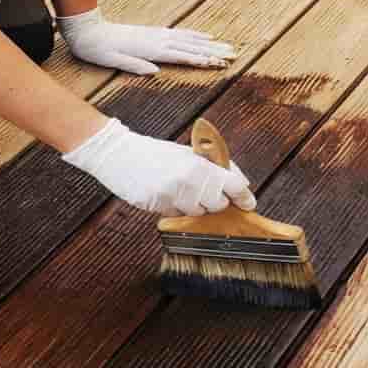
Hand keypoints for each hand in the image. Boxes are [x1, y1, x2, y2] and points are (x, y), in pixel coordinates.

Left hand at [57, 8, 236, 75]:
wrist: (88, 30)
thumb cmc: (99, 49)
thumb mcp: (112, 61)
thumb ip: (133, 66)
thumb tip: (155, 72)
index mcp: (150, 50)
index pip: (182, 56)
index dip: (201, 59)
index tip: (220, 63)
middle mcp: (157, 40)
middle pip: (191, 45)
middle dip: (214, 50)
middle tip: (234, 54)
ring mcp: (156, 34)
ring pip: (189, 38)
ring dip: (209, 43)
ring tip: (227, 46)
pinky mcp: (153, 32)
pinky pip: (180, 33)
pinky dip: (195, 34)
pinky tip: (204, 36)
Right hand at [62, 117, 255, 216]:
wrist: (118, 154)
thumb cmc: (153, 152)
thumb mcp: (186, 152)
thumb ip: (212, 166)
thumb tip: (239, 181)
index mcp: (198, 164)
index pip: (233, 185)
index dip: (243, 196)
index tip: (249, 203)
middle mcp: (188, 182)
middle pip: (218, 205)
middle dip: (215, 200)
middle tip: (204, 189)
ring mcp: (172, 196)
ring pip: (198, 214)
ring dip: (194, 206)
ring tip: (180, 189)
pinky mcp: (157, 207)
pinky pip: (177, 216)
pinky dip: (176, 209)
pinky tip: (166, 194)